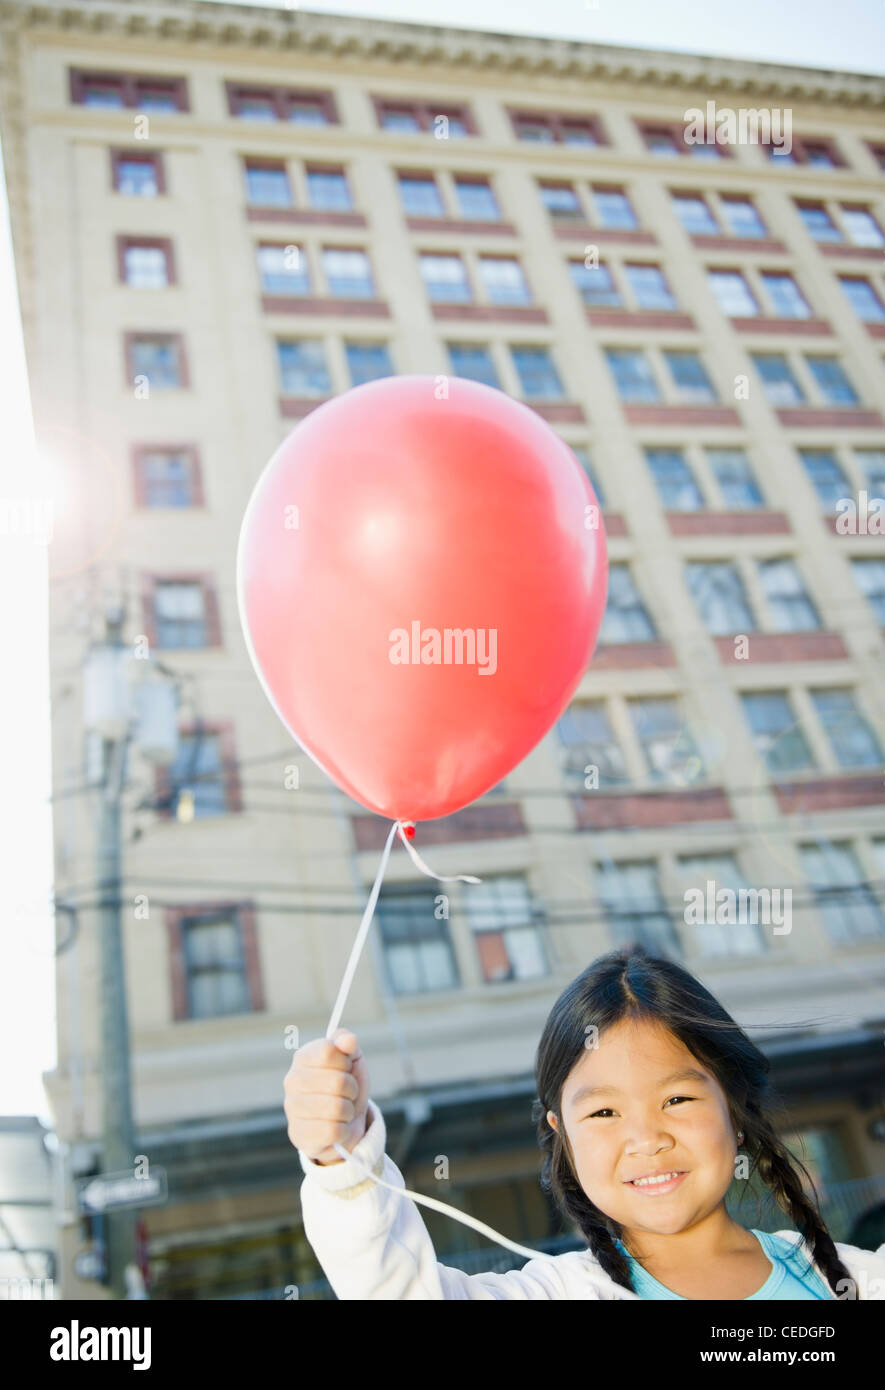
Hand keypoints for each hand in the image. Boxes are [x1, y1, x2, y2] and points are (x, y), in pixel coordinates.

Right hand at [284, 1028, 369, 1165]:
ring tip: (342, 1110)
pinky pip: (333, 1131)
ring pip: (337, 1108)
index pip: (329, 1051)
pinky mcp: (298, 1135)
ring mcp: (292, 1109)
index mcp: (302, 1057)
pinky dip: (343, 1130)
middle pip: (337, 1081)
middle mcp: (291, 1081)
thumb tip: (348, 1040)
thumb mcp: (352, 1060)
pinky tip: (336, 1127)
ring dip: (348, 1111)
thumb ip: (348, 1043)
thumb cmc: (345, 1086)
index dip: (346, 1061)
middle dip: (351, 1089)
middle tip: (347, 1093)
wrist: (344, 1121)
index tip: (345, 1068)